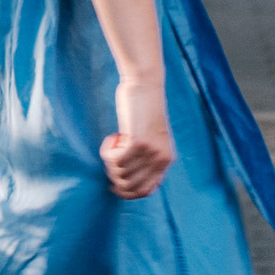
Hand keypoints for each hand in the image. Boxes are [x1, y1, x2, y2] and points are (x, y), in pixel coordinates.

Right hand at [102, 73, 173, 197]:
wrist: (145, 83)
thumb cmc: (143, 109)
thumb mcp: (152, 138)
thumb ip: (146, 159)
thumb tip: (125, 182)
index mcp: (166, 160)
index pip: (146, 191)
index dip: (127, 192)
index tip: (114, 183)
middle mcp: (161, 159)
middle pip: (130, 186)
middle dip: (115, 176)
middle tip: (111, 158)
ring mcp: (150, 152)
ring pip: (120, 173)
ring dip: (110, 160)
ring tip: (113, 143)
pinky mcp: (137, 141)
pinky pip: (114, 160)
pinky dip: (107, 151)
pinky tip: (111, 137)